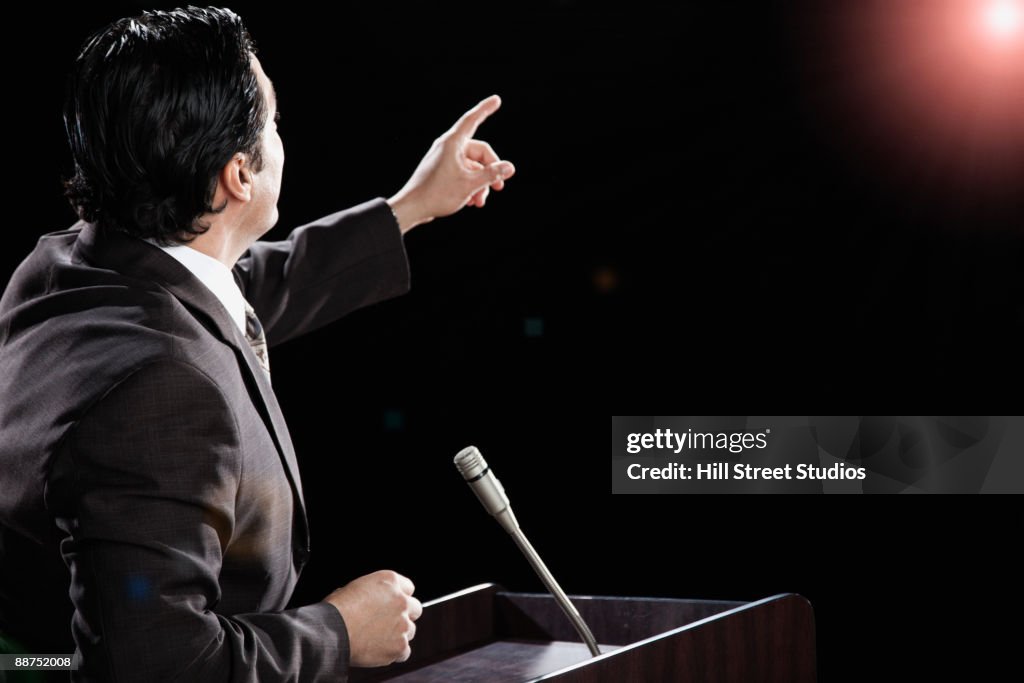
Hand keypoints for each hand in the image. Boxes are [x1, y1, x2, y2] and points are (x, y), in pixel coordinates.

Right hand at [322, 570, 422, 666]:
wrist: (332, 632)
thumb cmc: (336, 610)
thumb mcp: (354, 588)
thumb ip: (372, 593)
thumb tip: (372, 601)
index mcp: (390, 581)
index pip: (408, 588)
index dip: (399, 598)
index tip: (392, 606)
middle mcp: (401, 600)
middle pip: (415, 608)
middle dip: (404, 616)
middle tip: (388, 624)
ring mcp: (403, 624)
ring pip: (410, 631)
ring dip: (398, 635)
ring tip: (377, 639)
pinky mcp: (400, 645)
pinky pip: (404, 652)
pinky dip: (394, 653)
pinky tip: (379, 650)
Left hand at [387, 94, 515, 233]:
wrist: (412, 208)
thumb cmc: (437, 194)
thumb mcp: (470, 184)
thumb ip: (491, 174)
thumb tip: (509, 167)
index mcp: (453, 143)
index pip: (473, 120)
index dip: (485, 109)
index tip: (496, 99)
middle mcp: (448, 147)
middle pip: (479, 152)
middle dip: (490, 171)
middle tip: (499, 187)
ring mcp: (444, 159)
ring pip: (472, 166)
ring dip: (480, 183)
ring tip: (480, 201)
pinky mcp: (442, 171)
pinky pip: (463, 173)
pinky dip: (470, 185)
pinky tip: (472, 201)